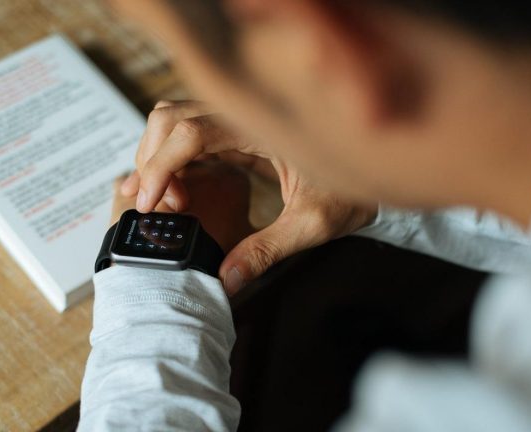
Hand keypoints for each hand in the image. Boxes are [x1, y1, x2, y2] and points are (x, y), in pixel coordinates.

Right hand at [122, 100, 376, 293]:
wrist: (381, 163)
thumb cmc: (356, 185)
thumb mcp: (315, 222)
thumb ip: (269, 249)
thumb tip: (226, 280)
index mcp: (261, 124)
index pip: (190, 132)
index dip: (161, 167)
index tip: (149, 204)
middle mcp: (245, 113)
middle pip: (171, 118)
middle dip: (151, 160)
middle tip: (158, 207)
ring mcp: (241, 120)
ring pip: (176, 121)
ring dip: (158, 157)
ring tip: (167, 201)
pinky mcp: (241, 134)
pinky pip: (194, 137)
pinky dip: (174, 160)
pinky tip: (172, 192)